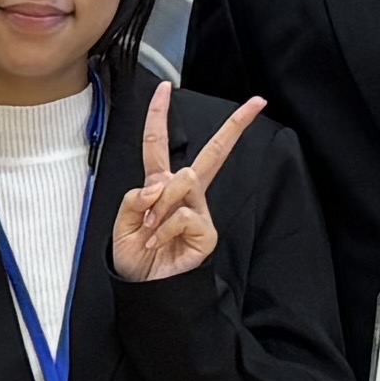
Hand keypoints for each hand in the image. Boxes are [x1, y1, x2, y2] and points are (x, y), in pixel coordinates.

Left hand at [109, 84, 269, 283]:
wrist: (147, 291)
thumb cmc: (135, 260)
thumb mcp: (121, 226)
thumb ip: (134, 200)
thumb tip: (157, 186)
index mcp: (159, 187)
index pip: (159, 145)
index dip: (159, 116)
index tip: (166, 88)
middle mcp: (183, 194)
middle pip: (212, 153)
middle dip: (235, 127)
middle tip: (258, 103)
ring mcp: (198, 211)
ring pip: (183, 182)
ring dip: (157, 208)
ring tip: (150, 232)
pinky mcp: (207, 230)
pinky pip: (182, 214)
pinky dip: (163, 228)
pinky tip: (160, 242)